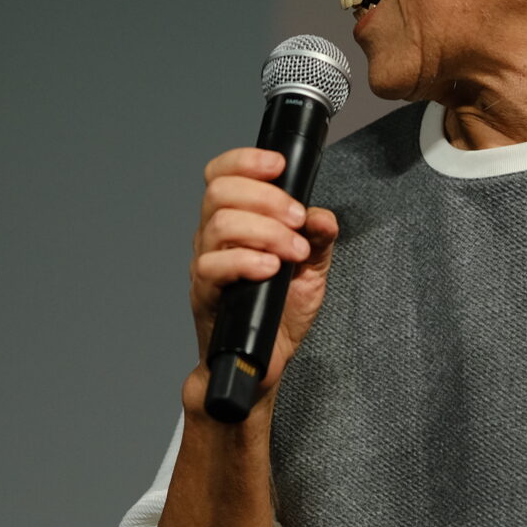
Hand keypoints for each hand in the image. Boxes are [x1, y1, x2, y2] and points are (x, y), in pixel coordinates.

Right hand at [184, 147, 338, 401]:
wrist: (263, 366)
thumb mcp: (311, 271)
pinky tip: (271, 270)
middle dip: (266, 198)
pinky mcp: (204, 294)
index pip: (222, 174)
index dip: (245, 160)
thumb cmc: (279, 316)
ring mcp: (206, 265)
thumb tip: (322, 216)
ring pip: (218, 224)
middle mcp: (213, 238)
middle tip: (296, 220)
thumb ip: (317, 240)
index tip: (278, 165)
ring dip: (265, 231)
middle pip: (220, 191)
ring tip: (291, 252)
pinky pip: (211, 266)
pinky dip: (247, 261)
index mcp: (235, 222)